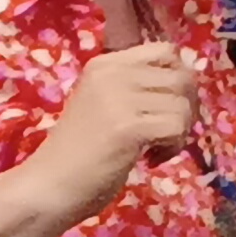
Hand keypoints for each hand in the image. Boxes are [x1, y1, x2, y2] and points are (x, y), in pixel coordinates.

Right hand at [22, 44, 200, 221]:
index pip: (166, 51)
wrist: (48, 185)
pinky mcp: (128, 126)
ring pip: (183, 104)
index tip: (164, 108)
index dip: (178, 79)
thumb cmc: (78, 153)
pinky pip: (177, 127)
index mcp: (105, 63)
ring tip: (155, 150)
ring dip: (180, 131)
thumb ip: (137, 89)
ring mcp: (119, 97)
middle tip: (168, 134)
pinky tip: (151, 160)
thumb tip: (187, 87)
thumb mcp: (105, 104)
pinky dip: (173, 147)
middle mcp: (112, 72)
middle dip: (187, 108)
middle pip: (182, 76)